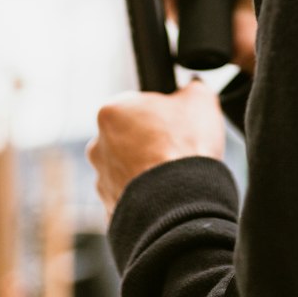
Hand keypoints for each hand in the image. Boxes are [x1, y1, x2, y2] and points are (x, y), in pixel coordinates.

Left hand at [87, 78, 225, 216]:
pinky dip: (147, 198)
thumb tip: (193, 87)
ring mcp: (102, 181)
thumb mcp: (200, 99)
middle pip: (128, 138)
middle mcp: (97, 146)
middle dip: (149, 143)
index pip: (136, 105)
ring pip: (128, 170)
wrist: (179, 202)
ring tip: (175, 176)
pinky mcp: (110, 209)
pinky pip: (132, 198)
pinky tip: (168, 196)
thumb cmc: (184, 146)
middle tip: (177, 149)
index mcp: (111, 111)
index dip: (160, 113)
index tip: (176, 123)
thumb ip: (192, 87)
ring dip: (147, 172)